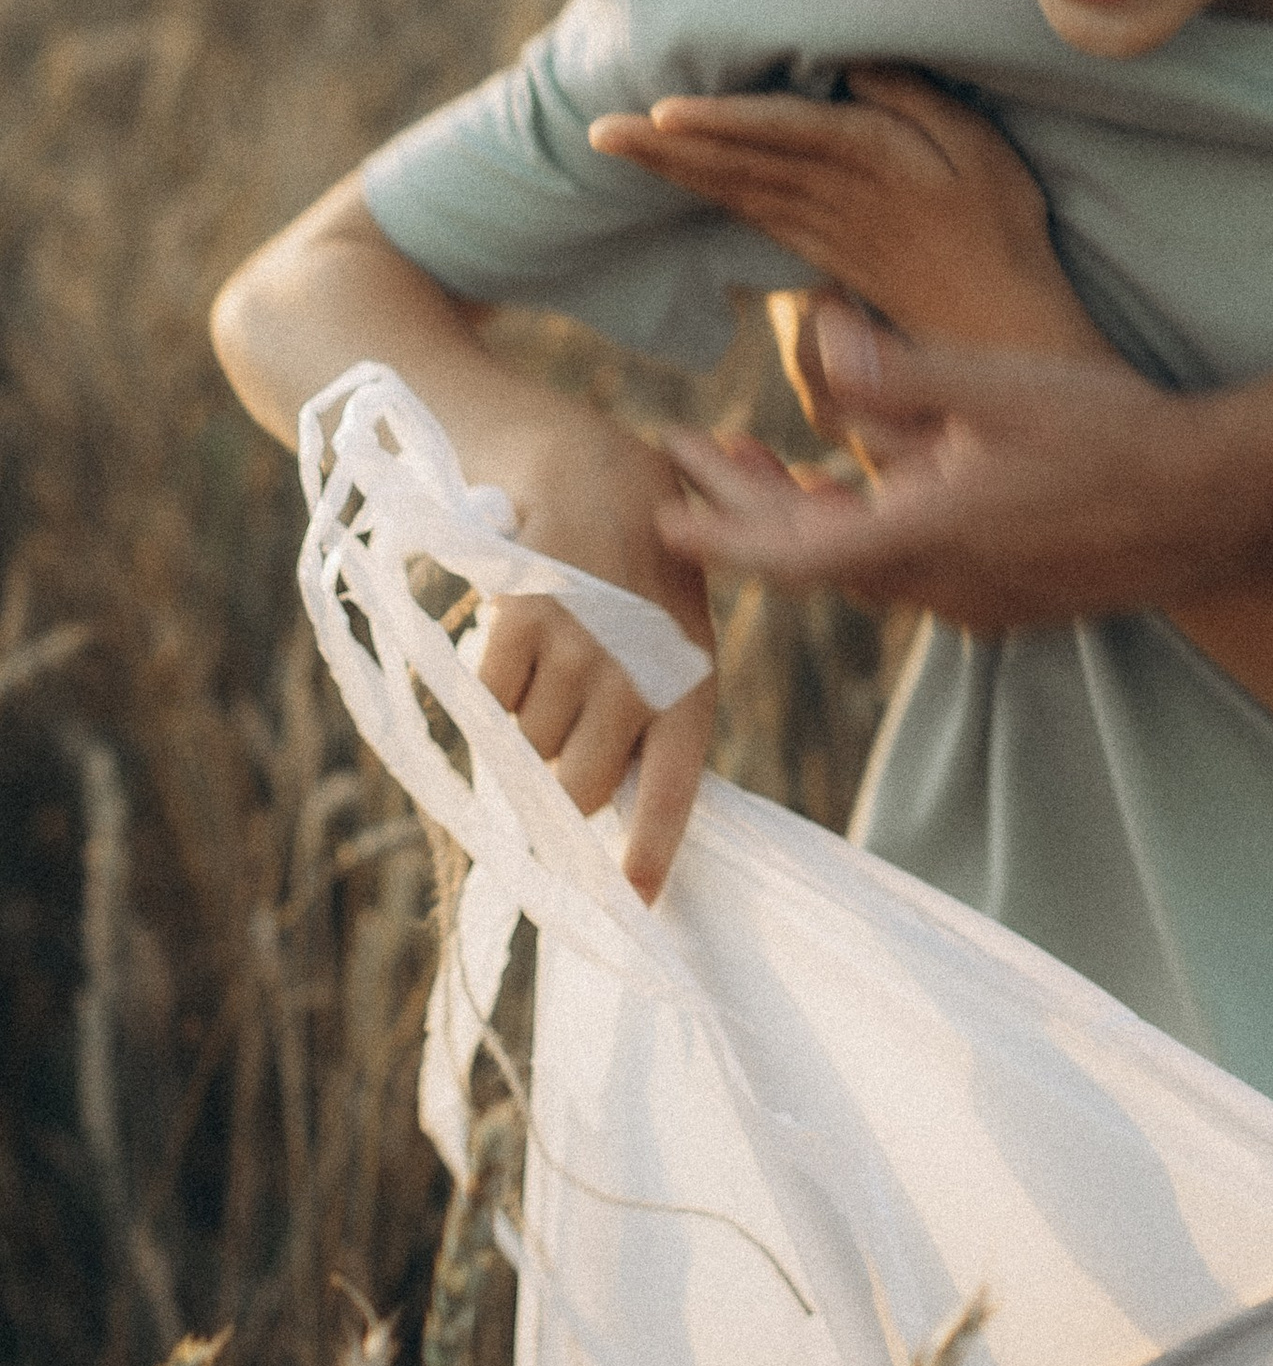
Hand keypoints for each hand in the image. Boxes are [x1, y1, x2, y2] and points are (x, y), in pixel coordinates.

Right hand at [476, 434, 716, 901]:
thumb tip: (603, 804)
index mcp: (691, 680)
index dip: (651, 848)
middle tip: (555, 749)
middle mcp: (639, 673)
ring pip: (526, 746)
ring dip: (524, 723)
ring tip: (548, 664)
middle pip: (575, 788)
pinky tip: (513, 641)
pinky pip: (488, 700)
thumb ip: (649, 712)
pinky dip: (490, 687)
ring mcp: (580, 650)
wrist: (592, 466)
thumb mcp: (673, 634)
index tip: (635, 900)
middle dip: (558, 784)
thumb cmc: (641, 562)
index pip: (673, 788)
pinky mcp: (523, 622)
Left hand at [589, 72, 1098, 380]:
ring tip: (617, 147)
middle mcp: (833, 195)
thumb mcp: (981, 149)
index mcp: (872, 161)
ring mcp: (821, 228)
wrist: (997, 322)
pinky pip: (750, 215)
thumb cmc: (999, 224)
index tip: (661, 113)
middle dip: (665, 148)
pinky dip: (706, 195)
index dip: (722, 122)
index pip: (782, 134)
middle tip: (597, 131)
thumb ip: (917, 102)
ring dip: (670, 169)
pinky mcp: (820, 251)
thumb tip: (853, 66)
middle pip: (735, 163)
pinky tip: (676, 178)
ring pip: (732, 190)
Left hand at [656, 367, 1272, 818]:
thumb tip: (812, 336)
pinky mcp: (1011, 596)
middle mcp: (938, 586)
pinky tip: (862, 485)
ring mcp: (977, 599)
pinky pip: (909, 570)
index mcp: (921, 538)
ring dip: (802, 519)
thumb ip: (897, 372)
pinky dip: (862, 530)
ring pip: (859, 566)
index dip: (716, 529)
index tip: (658, 504)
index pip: (784, 552)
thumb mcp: (998, 384)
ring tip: (762, 462)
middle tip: (691, 453)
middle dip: (743, 509)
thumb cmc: (1112, 433)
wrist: (1217, 503)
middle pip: (810, 560)